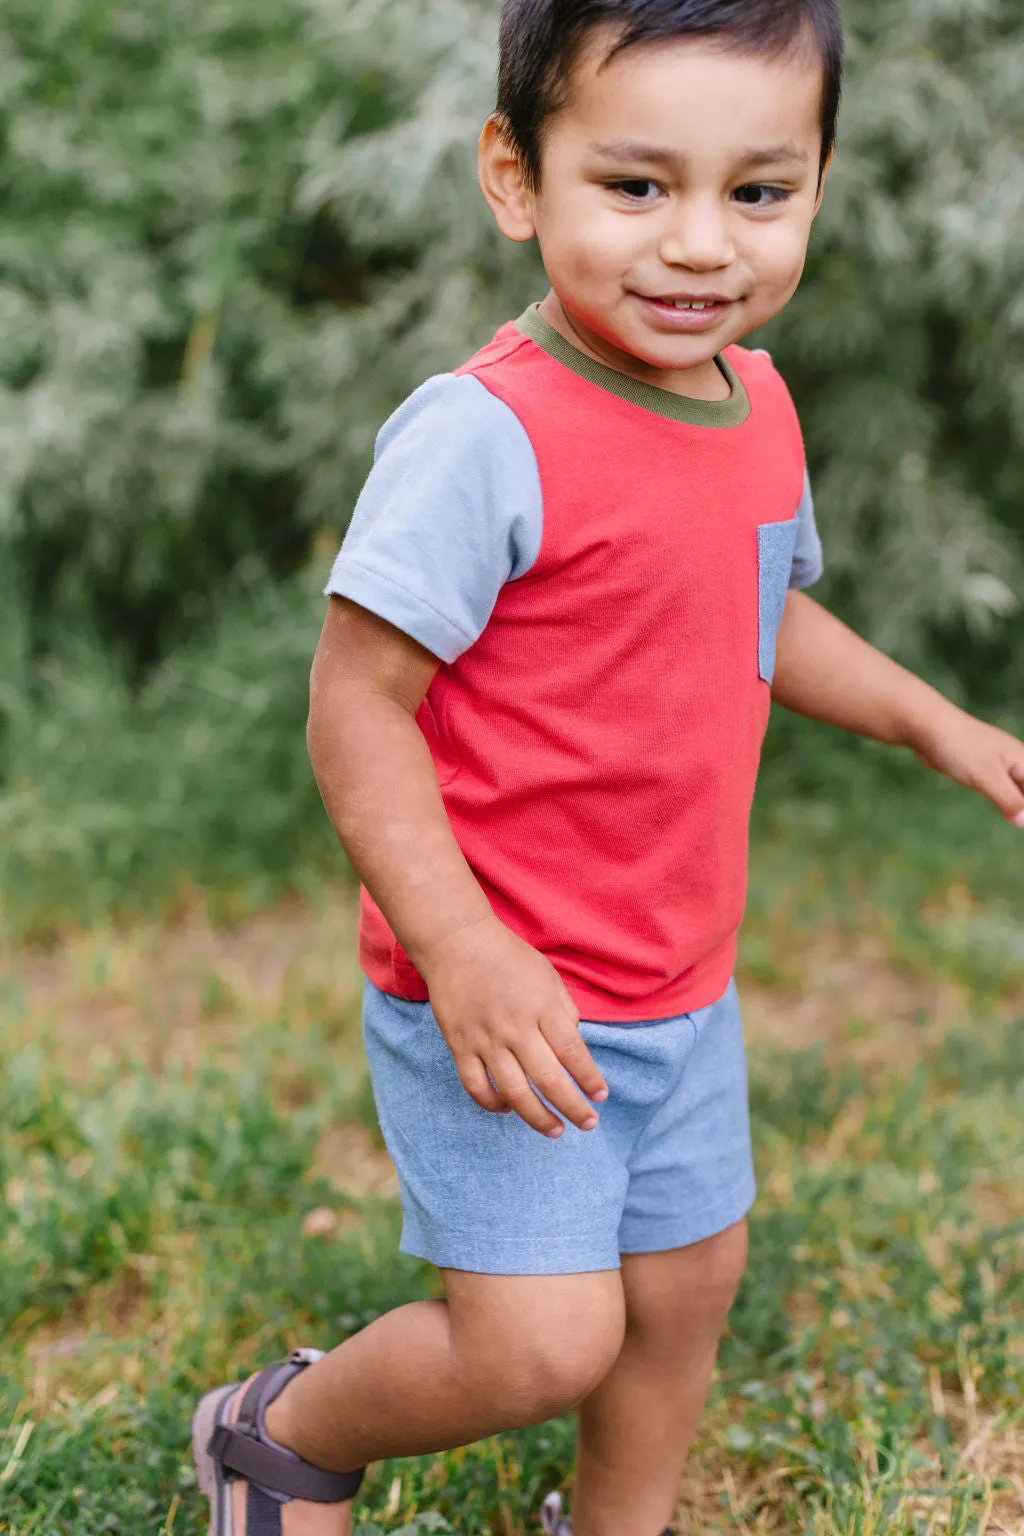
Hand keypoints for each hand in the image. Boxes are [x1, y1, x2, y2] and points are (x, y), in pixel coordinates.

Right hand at [418, 915, 608, 1138]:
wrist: (457, 942)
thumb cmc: (508, 957)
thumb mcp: (548, 976)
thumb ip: (564, 1011)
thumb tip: (574, 1047)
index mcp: (542, 1007)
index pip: (573, 1053)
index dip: (589, 1079)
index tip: (600, 1096)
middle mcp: (516, 1027)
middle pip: (549, 1080)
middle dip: (573, 1108)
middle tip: (587, 1123)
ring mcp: (486, 1039)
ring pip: (514, 1093)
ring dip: (538, 1117)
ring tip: (554, 1130)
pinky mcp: (460, 1045)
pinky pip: (476, 1086)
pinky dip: (493, 1104)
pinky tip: (509, 1109)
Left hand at [912, 704, 1023, 825]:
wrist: (930, 730)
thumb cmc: (962, 749)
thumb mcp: (988, 778)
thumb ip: (1009, 799)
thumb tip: (1023, 821)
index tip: (1021, 818)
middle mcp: (1015, 762)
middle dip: (1023, 807)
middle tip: (1018, 820)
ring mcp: (999, 765)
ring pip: (1015, 790)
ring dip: (1016, 805)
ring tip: (1015, 818)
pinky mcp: (982, 769)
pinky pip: (1000, 788)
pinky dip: (1003, 800)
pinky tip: (1004, 810)